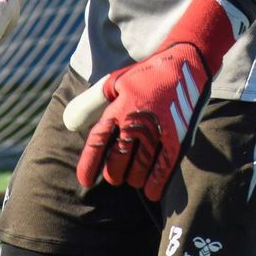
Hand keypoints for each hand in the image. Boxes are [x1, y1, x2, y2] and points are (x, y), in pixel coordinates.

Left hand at [71, 0, 244, 200]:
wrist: (185, 64)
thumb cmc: (146, 75)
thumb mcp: (114, 82)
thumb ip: (90, 103)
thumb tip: (70, 124)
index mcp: (118, 108)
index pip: (97, 142)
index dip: (89, 164)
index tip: (84, 180)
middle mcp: (135, 122)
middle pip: (116, 162)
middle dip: (113, 173)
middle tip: (115, 175)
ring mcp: (157, 131)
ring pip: (138, 169)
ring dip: (132, 178)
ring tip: (131, 178)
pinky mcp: (177, 137)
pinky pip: (164, 167)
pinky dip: (155, 183)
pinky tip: (150, 191)